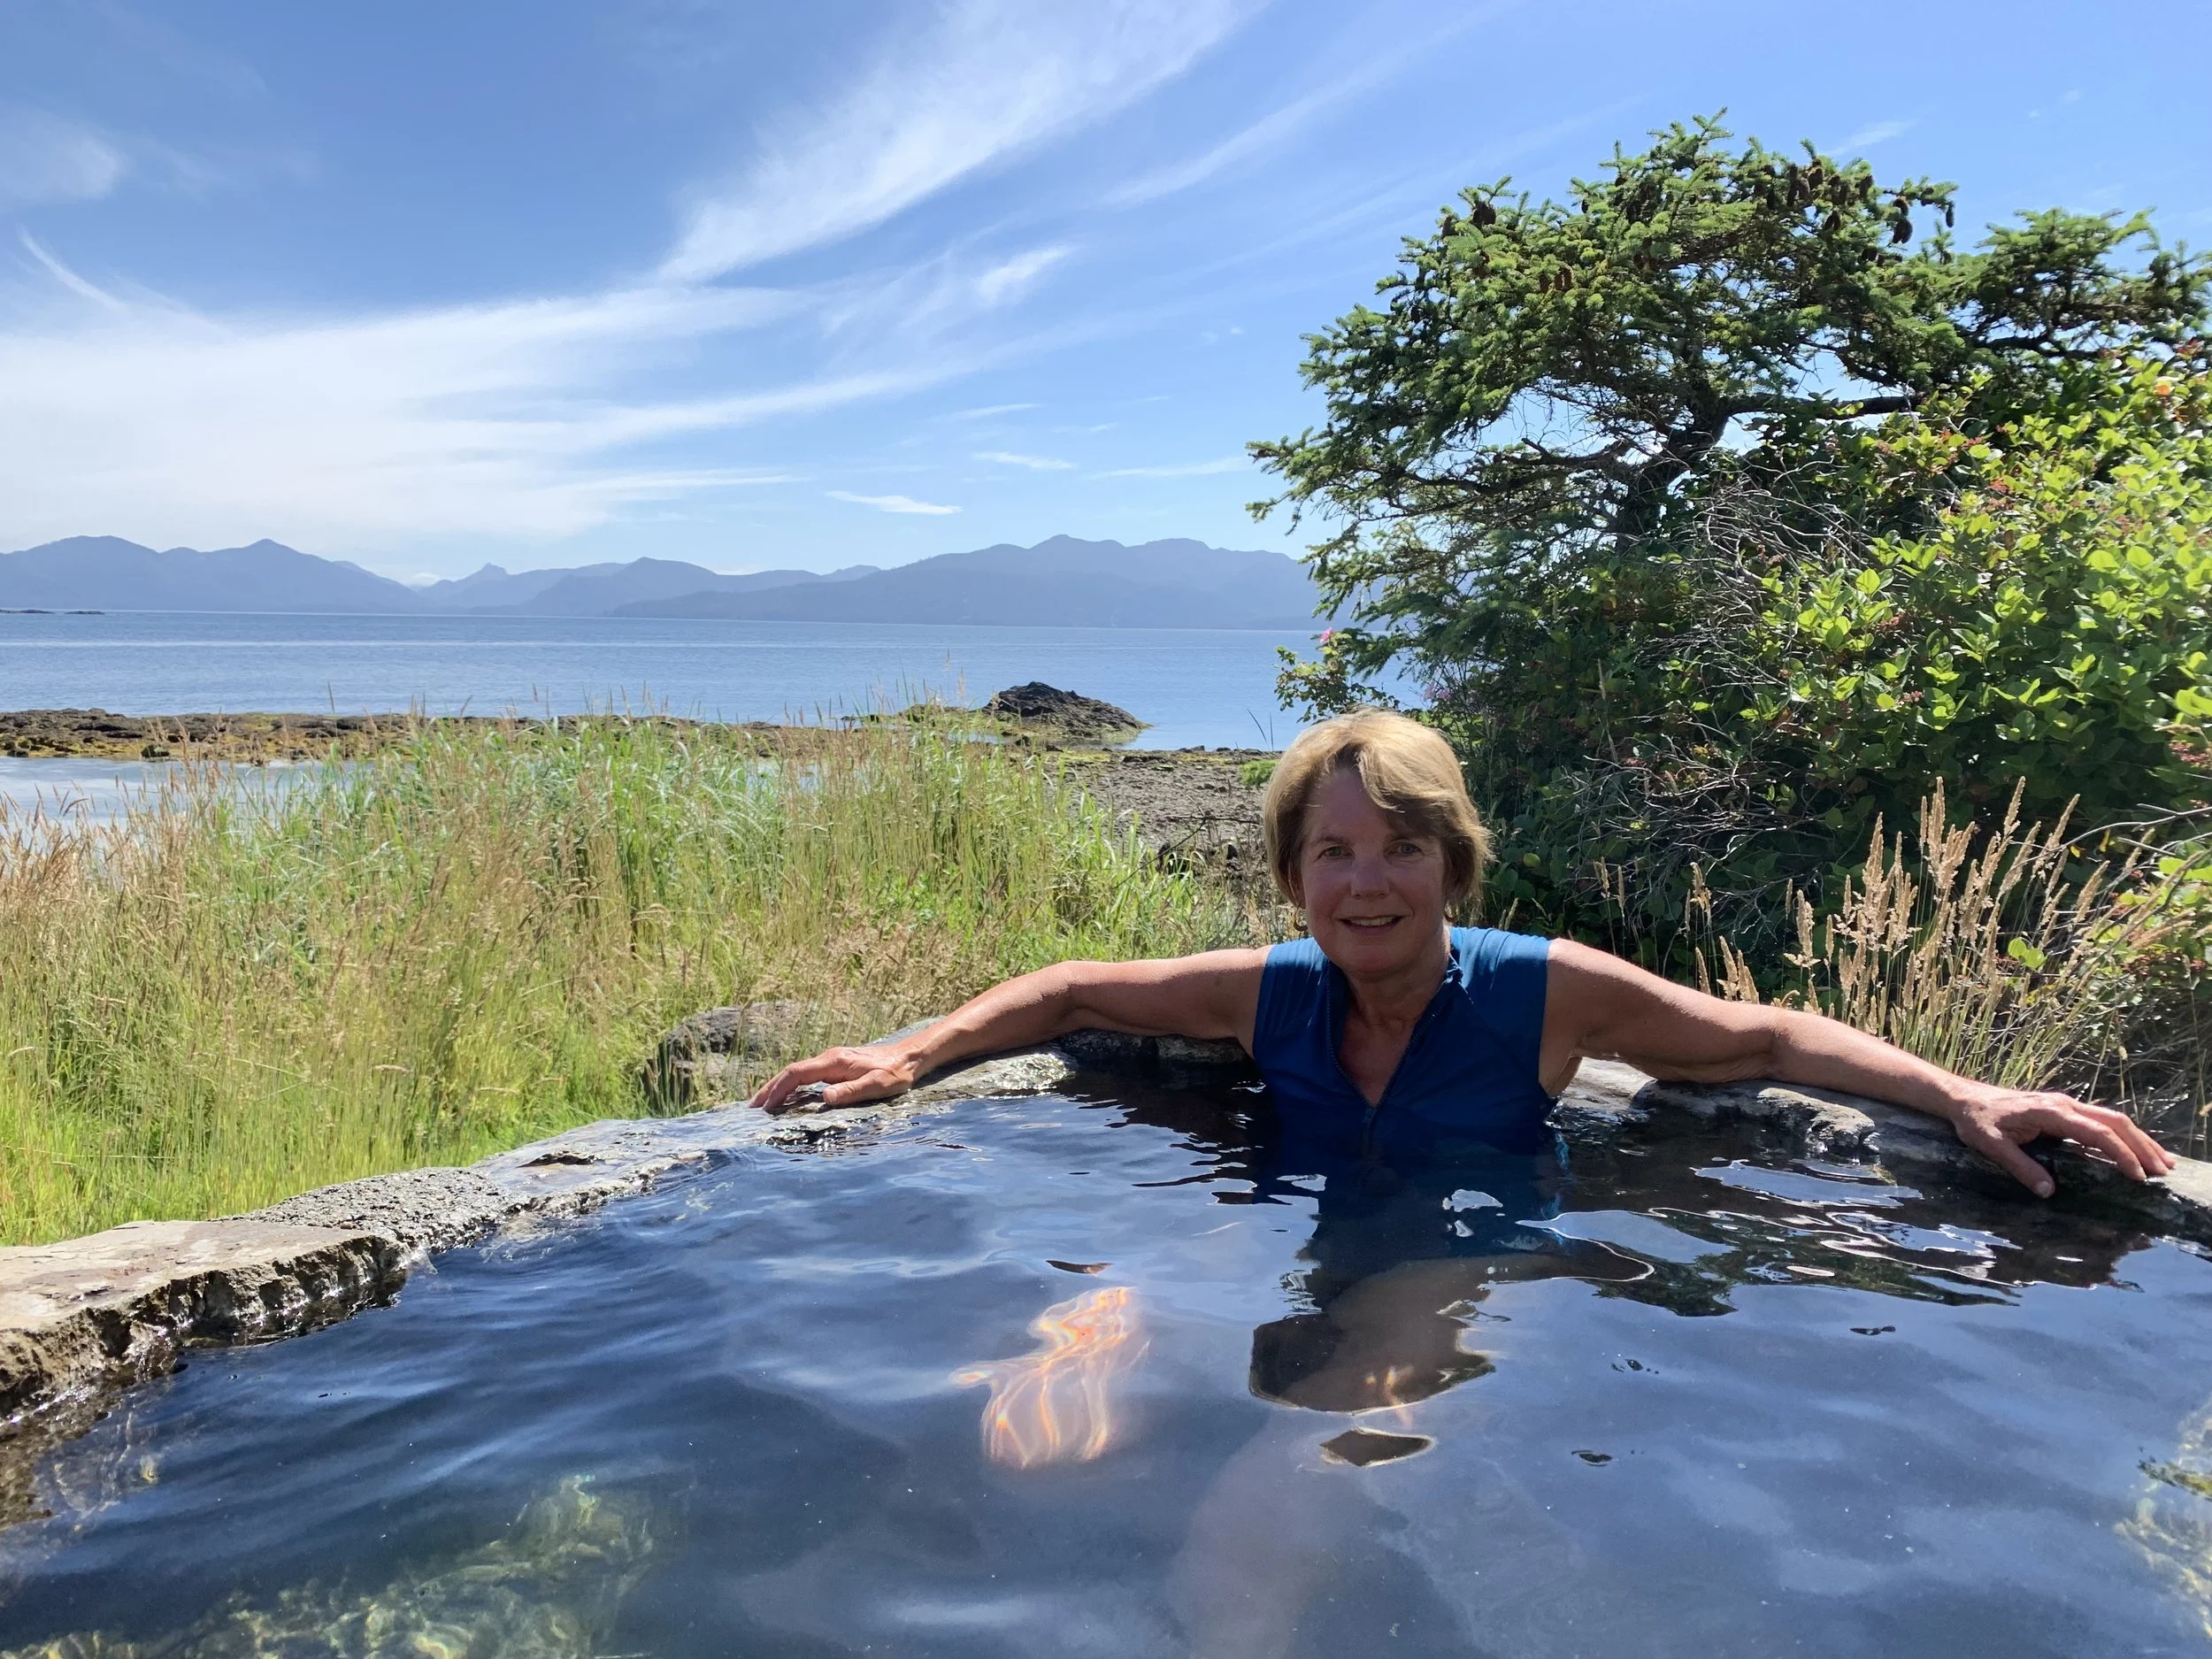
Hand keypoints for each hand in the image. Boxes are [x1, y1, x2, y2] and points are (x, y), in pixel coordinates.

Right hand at [749, 1044, 919, 1113]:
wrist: (909, 1056)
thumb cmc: (896, 1073)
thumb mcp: (877, 1085)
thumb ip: (851, 1092)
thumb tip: (823, 1099)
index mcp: (834, 1062)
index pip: (796, 1073)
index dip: (778, 1089)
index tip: (764, 1106)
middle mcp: (829, 1058)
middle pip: (791, 1072)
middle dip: (771, 1089)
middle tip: (753, 1108)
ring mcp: (832, 1060)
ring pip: (798, 1072)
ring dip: (779, 1087)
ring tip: (764, 1104)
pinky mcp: (837, 1065)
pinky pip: (807, 1075)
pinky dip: (793, 1086)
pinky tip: (789, 1097)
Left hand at [1945, 1086, 2177, 1196]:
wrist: (1963, 1098)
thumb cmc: (1976, 1121)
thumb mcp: (1991, 1146)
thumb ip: (2020, 1167)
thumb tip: (2048, 1192)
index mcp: (2051, 1112)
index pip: (2097, 1133)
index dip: (2121, 1154)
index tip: (2138, 1176)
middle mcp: (2064, 1104)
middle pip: (2115, 1122)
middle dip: (2142, 1146)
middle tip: (2163, 1172)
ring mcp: (2065, 1104)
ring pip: (2112, 1119)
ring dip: (2138, 1139)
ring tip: (2162, 1162)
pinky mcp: (2063, 1109)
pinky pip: (2101, 1120)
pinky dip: (2123, 1134)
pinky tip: (2134, 1149)